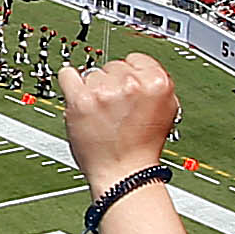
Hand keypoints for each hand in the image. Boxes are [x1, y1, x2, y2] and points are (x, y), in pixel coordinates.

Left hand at [61, 54, 179, 187]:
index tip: (128, 90)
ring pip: (92, 74)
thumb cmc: (143, 147)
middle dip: (112, 84)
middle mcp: (131, 84)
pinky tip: (78, 97)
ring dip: (93, 90)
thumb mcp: (167, 109)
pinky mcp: (80, 100)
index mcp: (157, 83)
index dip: (131, 75)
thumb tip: (139, 67)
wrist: (124, 174)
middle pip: (113, 66)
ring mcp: (104, 91)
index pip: (136, 59)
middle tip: (115, 109)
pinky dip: (69, 83)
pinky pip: (67, 74)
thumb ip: (154, 84)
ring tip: (101, 114)